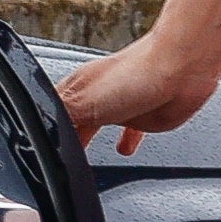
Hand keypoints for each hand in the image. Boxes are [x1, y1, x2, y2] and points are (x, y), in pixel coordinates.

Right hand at [54, 29, 220, 154]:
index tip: (37, 144)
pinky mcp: (147, 115)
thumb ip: (59, 120)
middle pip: (73, 120)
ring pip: (99, 124)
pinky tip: (125, 149)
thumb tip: (41, 134)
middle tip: (57, 155)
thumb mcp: (82, 101)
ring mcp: (122, 105)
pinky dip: (127, 140)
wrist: (183, 66)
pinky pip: (132, 130)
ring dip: (91, 137)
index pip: (48, 110)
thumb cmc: (136, 73)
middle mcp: (97, 95)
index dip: (40, 126)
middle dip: (65, 135)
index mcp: (77, 88)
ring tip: (82, 153)